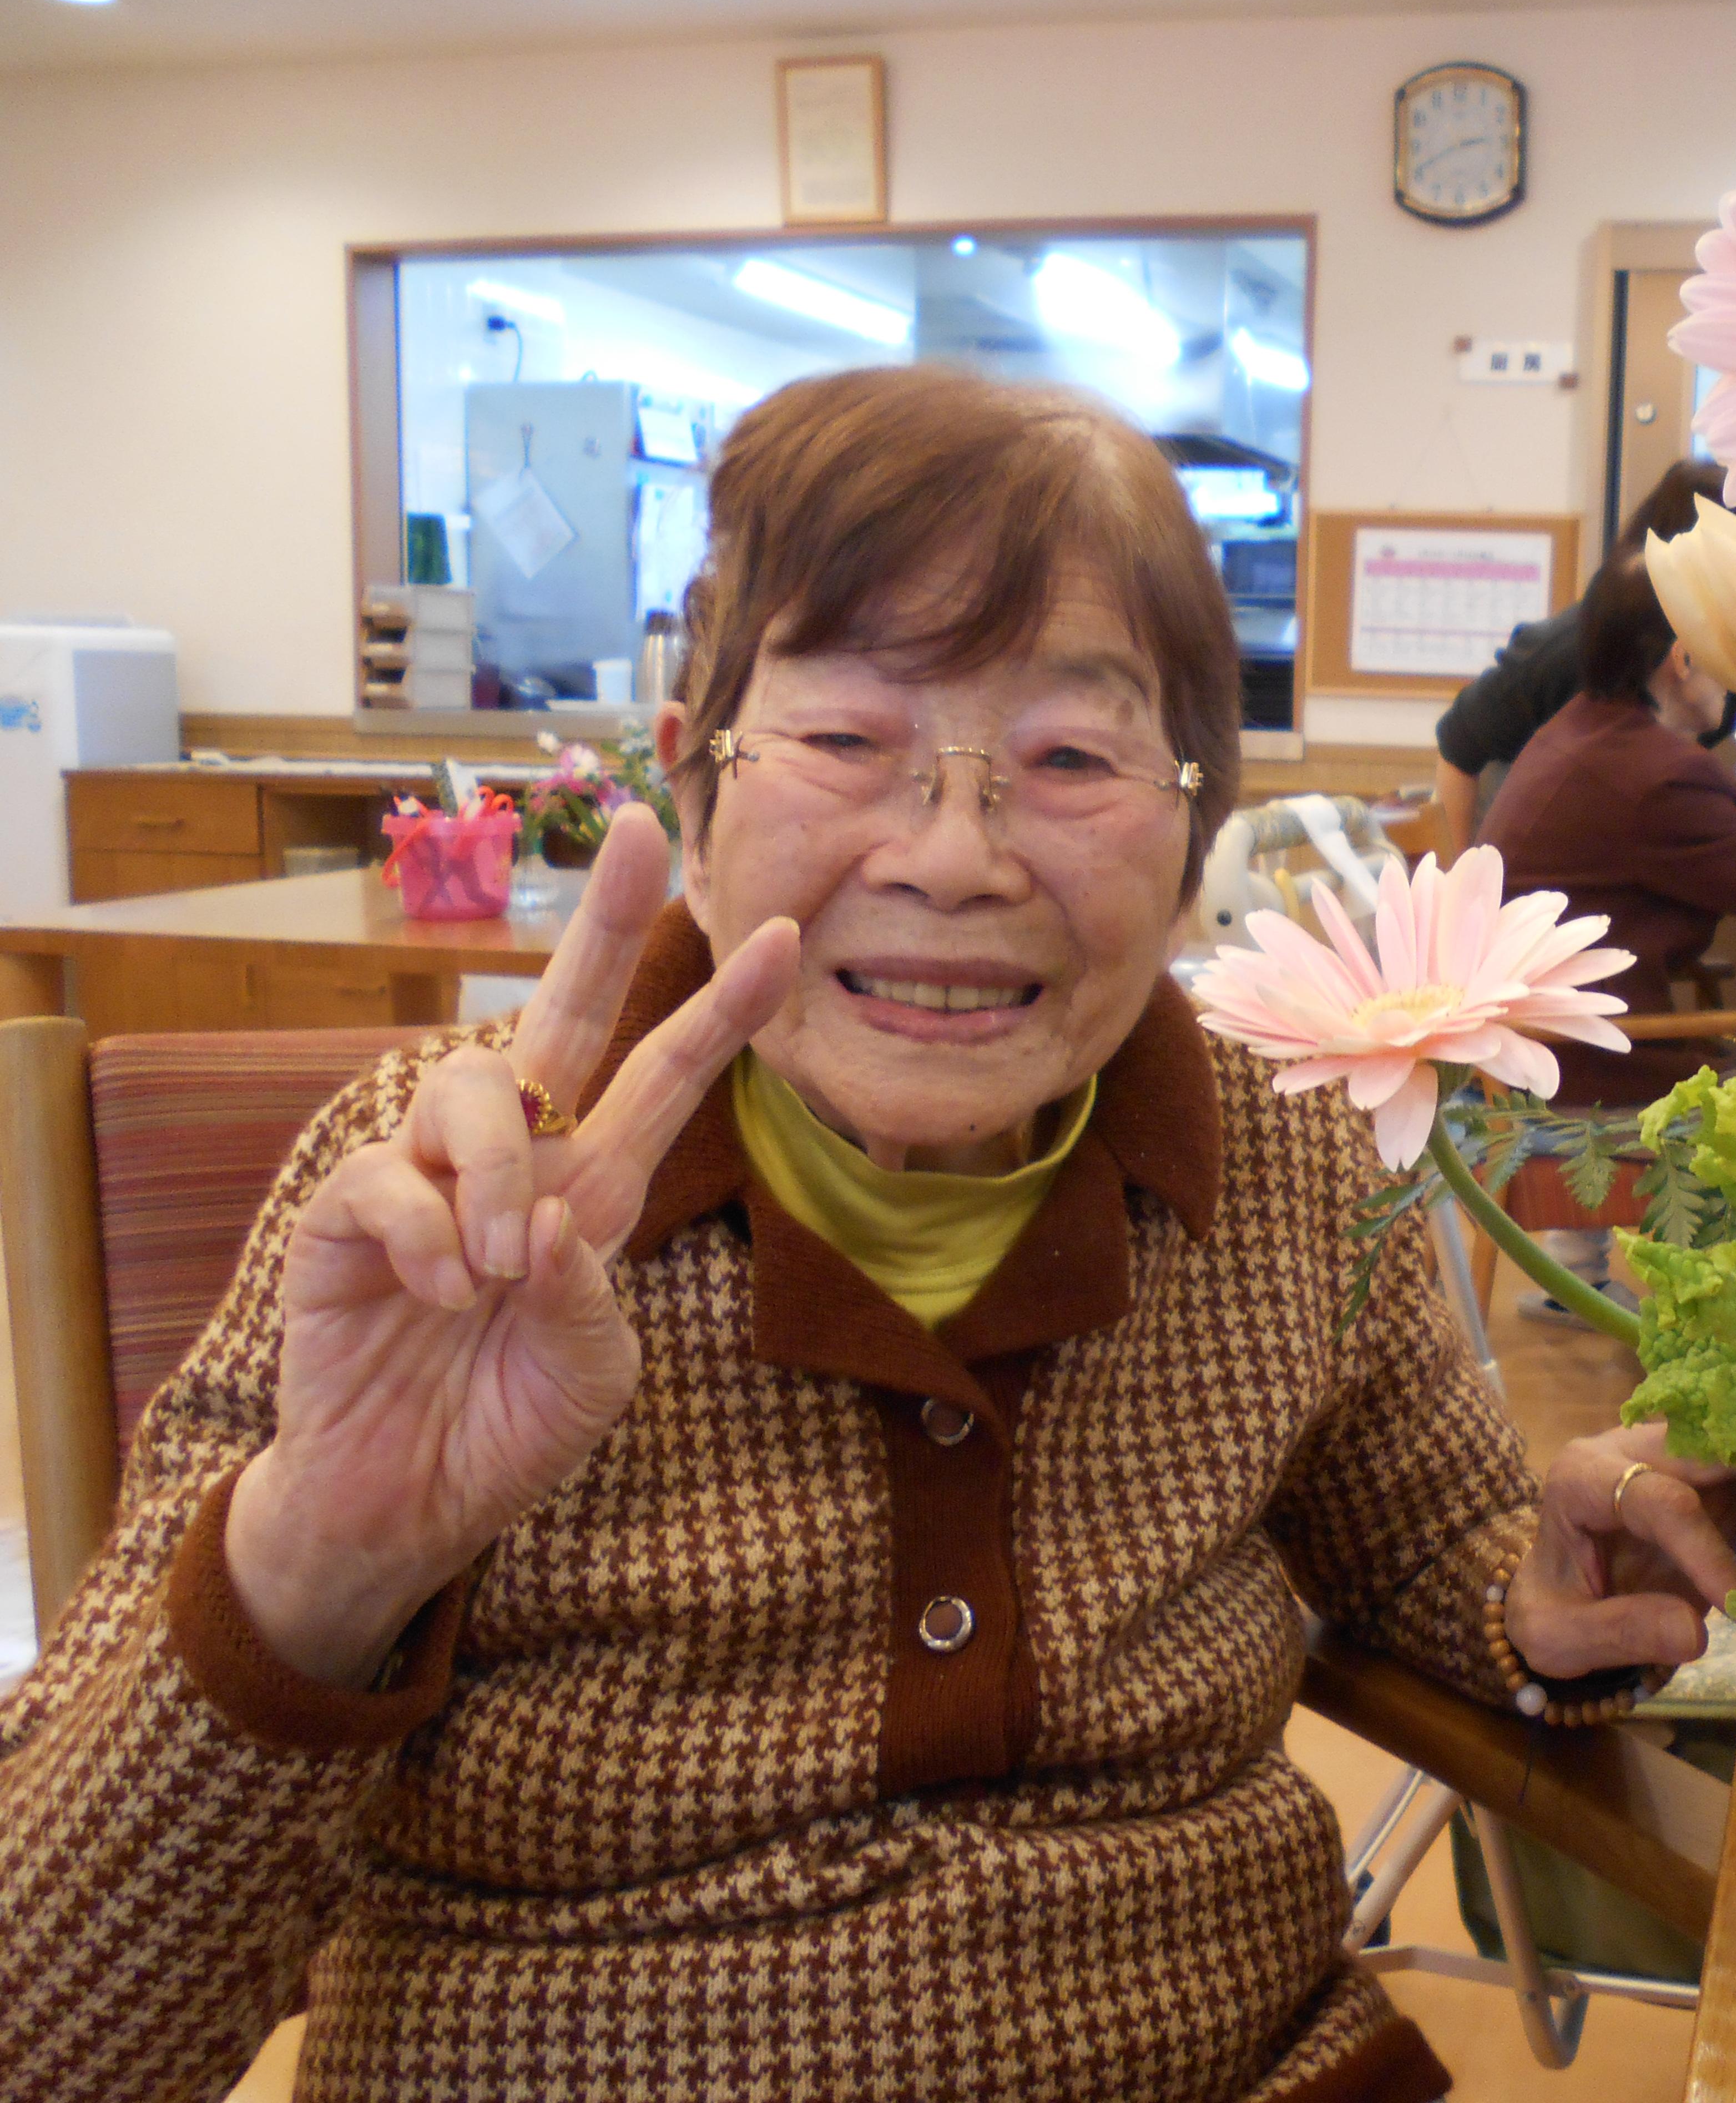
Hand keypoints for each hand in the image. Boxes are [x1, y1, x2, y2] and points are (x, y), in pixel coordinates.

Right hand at [223, 809, 798, 1687]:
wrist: (404, 1507)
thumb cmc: (507, 1431)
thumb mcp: (588, 1382)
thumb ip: (586, 1304)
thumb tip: (547, 1222)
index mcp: (597, 1189)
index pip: (668, 1076)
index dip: (725, 1009)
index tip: (788, 936)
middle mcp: (520, 1161)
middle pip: (564, 1012)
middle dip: (607, 922)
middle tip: (642, 831)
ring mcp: (427, 1180)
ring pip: (469, 1086)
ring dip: (493, 1171)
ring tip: (491, 1270)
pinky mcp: (344, 1218)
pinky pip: (384, 1177)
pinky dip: (423, 1234)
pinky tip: (437, 1293)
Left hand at [1505, 1421, 1735, 1677]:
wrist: (1553, 1598)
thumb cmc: (1551, 1612)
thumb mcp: (1559, 1637)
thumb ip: (1619, 1632)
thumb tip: (1694, 1634)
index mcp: (1581, 1476)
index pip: (1658, 1501)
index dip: (1705, 1553)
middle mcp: (1629, 1448)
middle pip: (1707, 1448)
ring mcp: (1671, 1453)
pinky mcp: (1705, 1472)